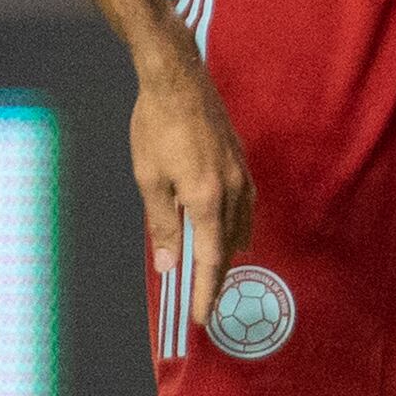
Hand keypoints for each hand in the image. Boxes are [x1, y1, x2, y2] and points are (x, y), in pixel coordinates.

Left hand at [130, 47, 253, 342]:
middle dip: (217, 276)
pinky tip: (229, 228)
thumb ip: (162, 224)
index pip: (211, 259)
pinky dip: (237, 226)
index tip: (202, 316)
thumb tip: (169, 265)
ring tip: (216, 270)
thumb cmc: (156, 126)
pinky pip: (246, 205)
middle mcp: (233, 190)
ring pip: (242, 226)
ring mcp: (242, 175)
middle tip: (204, 299)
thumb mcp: (149, 178)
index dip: (207, 291)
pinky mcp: (242, 162)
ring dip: (228, 251)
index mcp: (207, 198)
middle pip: (230, 247)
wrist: (178, 79)